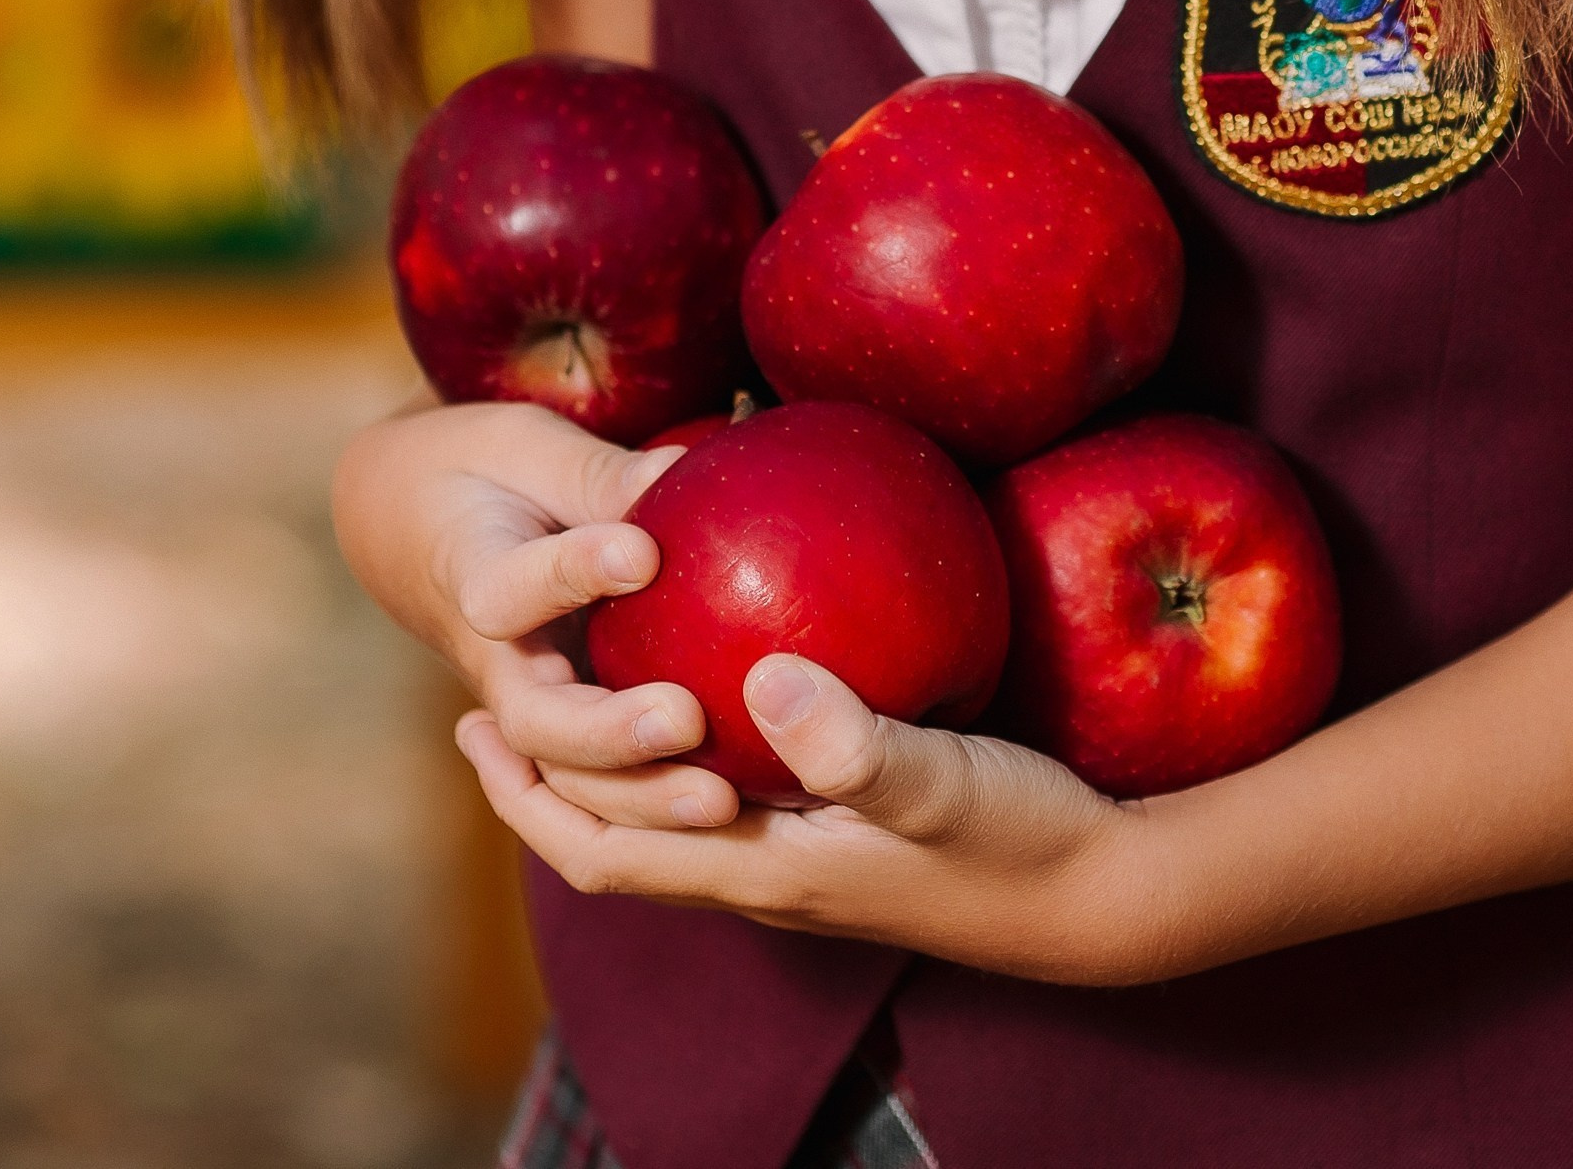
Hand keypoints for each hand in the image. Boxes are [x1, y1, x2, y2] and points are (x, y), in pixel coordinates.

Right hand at [330, 399, 740, 828]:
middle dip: (612, 733)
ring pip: (567, 779)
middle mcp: (497, 662)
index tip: (643, 551)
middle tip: (689, 718)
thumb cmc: (483, 469)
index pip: (510, 590)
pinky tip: (734, 817)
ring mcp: (527, 706)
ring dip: (642, 797)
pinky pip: (598, 789)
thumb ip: (596, 474)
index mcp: (474, 575)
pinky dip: (654, 814)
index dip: (573, 573)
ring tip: (722, 798)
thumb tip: (683, 472)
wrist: (415, 524)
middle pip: (538, 724)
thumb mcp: (525, 446)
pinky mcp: (563, 732)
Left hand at [459, 653, 1174, 985]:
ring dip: (603, 773)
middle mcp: (768, 874)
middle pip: (617, 848)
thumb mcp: (942, 783)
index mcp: (766, 868)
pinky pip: (729, 798)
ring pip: (666, 828)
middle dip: (541, 785)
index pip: (610, 846)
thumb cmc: (1020, 840)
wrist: (1098, 892)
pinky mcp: (842, 834)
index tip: (475, 718)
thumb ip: (857, 741)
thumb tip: (763, 681)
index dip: (532, 794)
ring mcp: (804, 860)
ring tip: (572, 689)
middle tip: (486, 702)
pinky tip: (707, 686)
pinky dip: (682, 755)